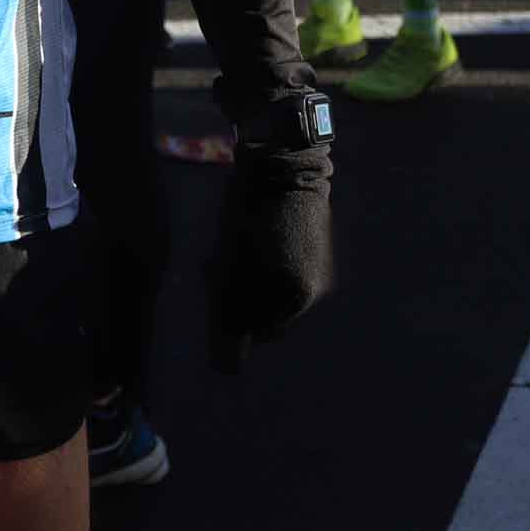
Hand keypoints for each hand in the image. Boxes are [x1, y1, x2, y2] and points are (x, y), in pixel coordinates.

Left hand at [205, 137, 332, 372]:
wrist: (281, 160)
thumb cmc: (250, 215)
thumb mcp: (231, 270)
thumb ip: (229, 320)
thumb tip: (225, 371)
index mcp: (296, 297)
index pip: (255, 330)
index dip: (227, 311)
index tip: (214, 278)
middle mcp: (315, 286)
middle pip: (261, 308)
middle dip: (234, 292)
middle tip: (213, 263)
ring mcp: (316, 263)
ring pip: (266, 284)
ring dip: (241, 273)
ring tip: (224, 246)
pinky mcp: (311, 241)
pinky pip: (277, 263)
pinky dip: (256, 257)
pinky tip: (242, 234)